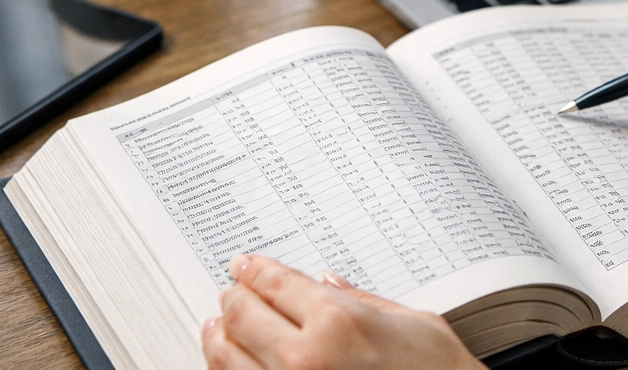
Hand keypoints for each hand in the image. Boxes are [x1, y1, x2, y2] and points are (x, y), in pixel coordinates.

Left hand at [202, 254, 483, 369]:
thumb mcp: (411, 321)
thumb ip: (362, 300)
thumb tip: (329, 284)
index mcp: (338, 322)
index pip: (275, 284)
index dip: (254, 270)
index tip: (244, 266)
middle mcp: (305, 358)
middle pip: (244, 316)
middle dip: (234, 297)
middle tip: (231, 290)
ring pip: (228, 358)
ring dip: (218, 336)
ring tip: (216, 324)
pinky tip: (228, 363)